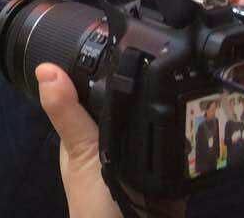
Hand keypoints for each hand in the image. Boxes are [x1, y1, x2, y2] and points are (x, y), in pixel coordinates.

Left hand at [37, 65, 186, 217]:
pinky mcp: (172, 176)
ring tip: (189, 94)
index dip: (111, 71)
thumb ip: (68, 115)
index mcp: (88, 132)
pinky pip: (184, 153)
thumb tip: (44, 68)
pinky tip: (199, 125)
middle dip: (149, 95)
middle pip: (135, 107)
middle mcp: (116, 141)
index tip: (131, 42)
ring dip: (173, 118)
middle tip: (172, 68)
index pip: (99, 90)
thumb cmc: (96, 204)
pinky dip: (190, 144)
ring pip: (162, 127)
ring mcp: (145, 159)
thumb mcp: (82, 155)